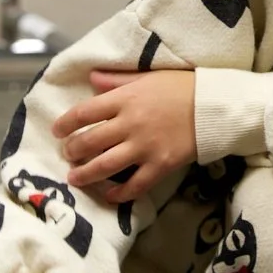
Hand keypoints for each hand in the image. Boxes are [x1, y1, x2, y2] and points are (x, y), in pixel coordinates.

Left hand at [53, 69, 196, 201]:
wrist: (216, 106)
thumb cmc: (182, 86)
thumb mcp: (147, 76)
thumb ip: (117, 79)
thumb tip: (91, 78)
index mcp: (125, 99)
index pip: (84, 112)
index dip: (65, 123)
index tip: (57, 131)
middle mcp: (130, 124)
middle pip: (89, 141)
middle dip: (72, 151)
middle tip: (67, 155)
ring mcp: (144, 147)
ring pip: (105, 166)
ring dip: (85, 174)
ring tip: (75, 178)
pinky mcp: (160, 165)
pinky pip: (134, 185)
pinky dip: (118, 194)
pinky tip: (109, 196)